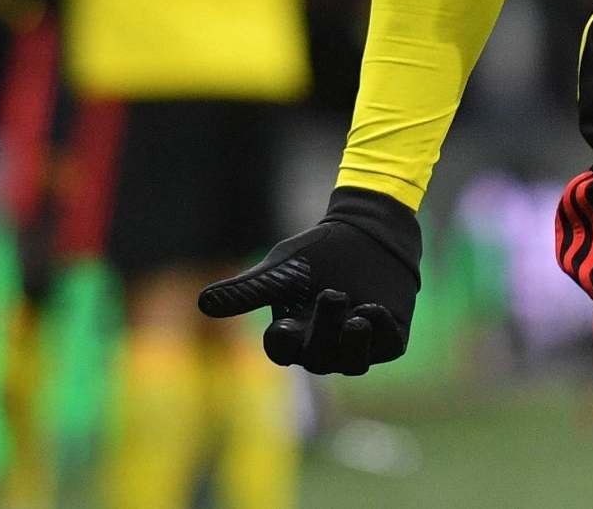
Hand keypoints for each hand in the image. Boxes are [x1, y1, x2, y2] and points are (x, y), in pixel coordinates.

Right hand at [198, 186, 420, 374]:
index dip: (284, 343)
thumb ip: (249, 288)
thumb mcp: (282, 267)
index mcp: (294, 334)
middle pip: (320, 356)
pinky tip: (375, 309)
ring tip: (357, 318)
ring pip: (354, 362)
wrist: (366, 230)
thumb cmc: (319, 251)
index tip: (284, 327)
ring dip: (354, 344)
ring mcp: (358, 344)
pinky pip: (386, 346)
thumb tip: (202, 303)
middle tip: (332, 294)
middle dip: (325, 330)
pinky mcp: (390, 336)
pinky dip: (380, 332)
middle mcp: (325, 346)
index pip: (284, 350)